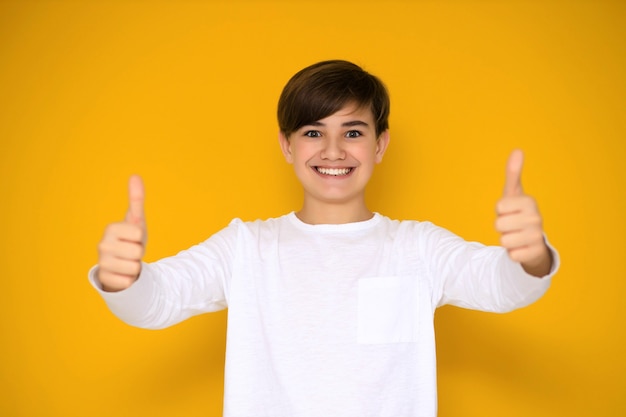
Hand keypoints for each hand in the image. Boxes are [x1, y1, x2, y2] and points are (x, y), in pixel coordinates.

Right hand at [97, 175, 146, 291]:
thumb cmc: (130, 239)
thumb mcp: (136, 220)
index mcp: (110, 229)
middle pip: (138, 252)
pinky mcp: (105, 279)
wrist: (121, 263)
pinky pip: (129, 280)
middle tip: (131, 251)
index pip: (138, 234)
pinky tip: (122, 273)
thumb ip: (136, 199)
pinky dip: (130, 279)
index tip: (133, 239)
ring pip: (134, 267)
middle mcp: (102, 245)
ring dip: (135, 266)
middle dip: (139, 253)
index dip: (140, 238)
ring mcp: (102, 263)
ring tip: (127, 262)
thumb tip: (135, 175)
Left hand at [495, 150, 551, 276]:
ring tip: (516, 236)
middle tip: (512, 226)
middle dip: (502, 226)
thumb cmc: (519, 213)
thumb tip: (517, 150)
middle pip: (498, 224)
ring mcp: (537, 237)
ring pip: (503, 241)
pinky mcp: (533, 254)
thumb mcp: (514, 194)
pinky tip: (521, 248)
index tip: (509, 212)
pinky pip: (511, 254)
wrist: (534, 241)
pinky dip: (512, 253)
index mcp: (530, 202)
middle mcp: (536, 218)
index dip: (500, 211)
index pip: (499, 207)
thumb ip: (513, 173)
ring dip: (506, 240)